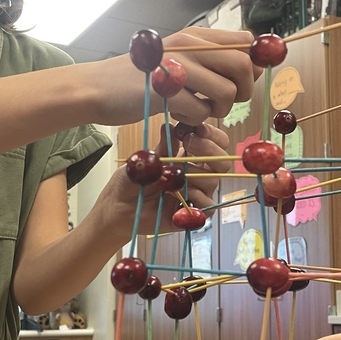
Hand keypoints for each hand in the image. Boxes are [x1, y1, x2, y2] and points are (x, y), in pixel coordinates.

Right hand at [90, 27, 259, 126]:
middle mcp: (189, 46)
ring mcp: (177, 67)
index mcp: (195, 36)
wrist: (97, 87)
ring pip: (226, 92)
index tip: (240, 81)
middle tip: (223, 102)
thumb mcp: (177, 59)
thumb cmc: (141, 78)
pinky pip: (200, 111)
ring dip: (218, 110)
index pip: (245, 41)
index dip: (252, 64)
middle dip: (243, 91)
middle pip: (243, 65)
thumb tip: (252, 68)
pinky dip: (193, 120)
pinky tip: (177, 115)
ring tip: (197, 109)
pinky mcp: (165, 92)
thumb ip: (210, 60)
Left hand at [94, 122, 231, 241]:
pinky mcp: (191, 213)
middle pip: (222, 162)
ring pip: (213, 181)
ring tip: (172, 174)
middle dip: (209, 149)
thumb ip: (164, 147)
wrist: (117, 207)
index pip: (216, 144)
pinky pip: (208, 205)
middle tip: (189, 143)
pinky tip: (177, 192)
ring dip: (196, 174)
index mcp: (189, 158)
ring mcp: (195, 194)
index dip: (213, 136)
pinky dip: (196, 197)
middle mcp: (196, 175)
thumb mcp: (147, 159)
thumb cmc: (130, 181)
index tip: (197, 129)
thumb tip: (171, 126)